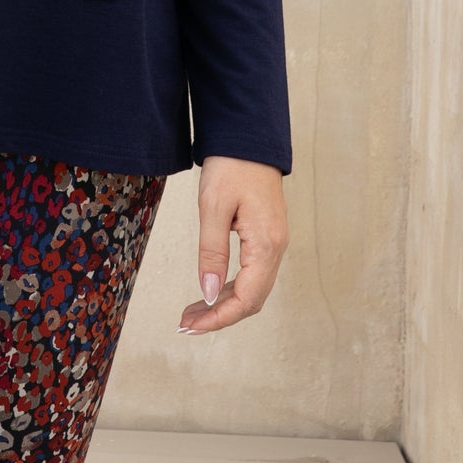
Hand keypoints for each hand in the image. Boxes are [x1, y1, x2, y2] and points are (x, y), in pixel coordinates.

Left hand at [177, 155, 287, 332]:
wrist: (248, 136)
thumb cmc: (232, 165)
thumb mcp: (213, 207)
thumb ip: (211, 252)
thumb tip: (208, 293)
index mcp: (266, 244)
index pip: (247, 298)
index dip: (219, 317)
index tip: (191, 325)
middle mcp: (276, 248)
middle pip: (252, 299)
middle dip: (219, 316)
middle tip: (186, 323)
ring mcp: (273, 242)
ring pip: (253, 288)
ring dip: (223, 304)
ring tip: (192, 311)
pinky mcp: (266, 235)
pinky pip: (252, 273)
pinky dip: (230, 287)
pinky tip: (210, 289)